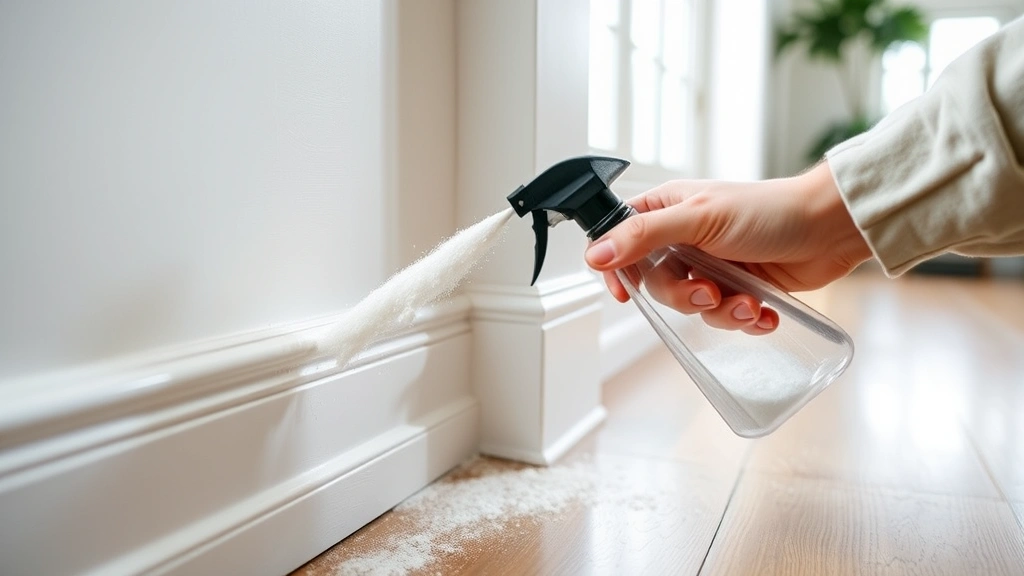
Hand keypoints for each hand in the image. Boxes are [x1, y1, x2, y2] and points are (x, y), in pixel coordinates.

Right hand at [584, 161, 871, 334]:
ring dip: (721, 312)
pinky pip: (724, 317)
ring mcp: (712, 265)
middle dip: (685, 297)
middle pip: (656, 284)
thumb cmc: (771, 210)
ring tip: (748, 304)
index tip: (626, 293)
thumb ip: (644, 236)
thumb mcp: (699, 219)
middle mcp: (685, 238)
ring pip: (691, 306)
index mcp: (668, 211)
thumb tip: (595, 253)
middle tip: (711, 292)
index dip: (618, 269)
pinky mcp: (740, 287)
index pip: (621, 242)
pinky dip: (744, 320)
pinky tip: (764, 313)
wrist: (832, 228)